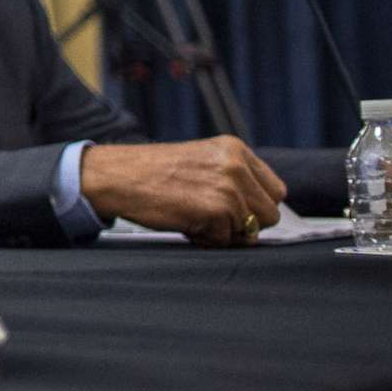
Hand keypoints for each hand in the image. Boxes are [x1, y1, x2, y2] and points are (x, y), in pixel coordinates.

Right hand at [81, 136, 287, 246]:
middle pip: (270, 213)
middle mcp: (236, 165)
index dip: (256, 205)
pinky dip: (206, 240)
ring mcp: (228, 188)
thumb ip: (232, 177)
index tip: (235, 210)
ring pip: (250, 230)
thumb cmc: (151, 173)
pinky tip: (185, 223)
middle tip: (212, 218)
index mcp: (234, 149)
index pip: (275, 190)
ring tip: (194, 218)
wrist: (116, 176)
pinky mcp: (215, 211)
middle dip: (245, 223)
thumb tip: (259, 211)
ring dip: (224, 232)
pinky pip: (225, 241)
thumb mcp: (201, 161)